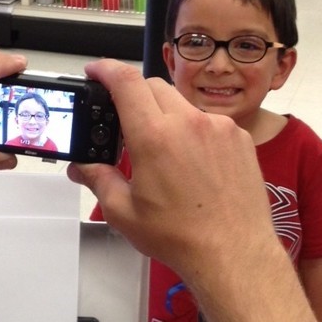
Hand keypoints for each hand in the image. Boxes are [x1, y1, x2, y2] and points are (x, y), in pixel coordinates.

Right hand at [68, 59, 273, 281]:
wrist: (232, 252)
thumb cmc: (181, 237)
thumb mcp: (124, 212)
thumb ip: (99, 180)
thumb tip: (83, 167)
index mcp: (154, 137)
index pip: (125, 82)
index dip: (106, 69)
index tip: (96, 70)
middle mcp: (188, 123)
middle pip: (153, 87)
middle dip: (134, 97)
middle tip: (124, 123)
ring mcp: (218, 128)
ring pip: (182, 105)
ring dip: (165, 117)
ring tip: (161, 155)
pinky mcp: (238, 139)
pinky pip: (209, 122)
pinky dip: (193, 133)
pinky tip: (191, 166)